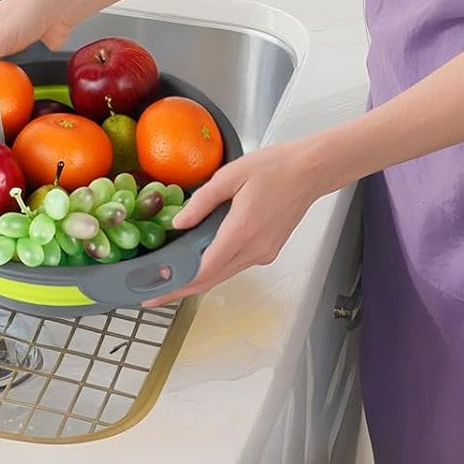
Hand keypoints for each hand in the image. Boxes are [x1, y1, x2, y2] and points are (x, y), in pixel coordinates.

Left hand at [142, 141, 323, 306]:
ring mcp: (264, 253)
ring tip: (169, 278)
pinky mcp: (269, 251)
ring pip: (224, 274)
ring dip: (198, 278)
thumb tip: (178, 223)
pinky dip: (215, 266)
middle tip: (153, 295)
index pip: (204, 269)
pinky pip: (236, 264)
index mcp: (242, 230)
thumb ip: (201, 202)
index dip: (177, 284)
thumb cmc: (274, 168)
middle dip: (181, 289)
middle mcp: (254, 249)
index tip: (155, 292)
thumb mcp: (230, 175)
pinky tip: (198, 259)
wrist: (310, 171)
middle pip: (211, 279)